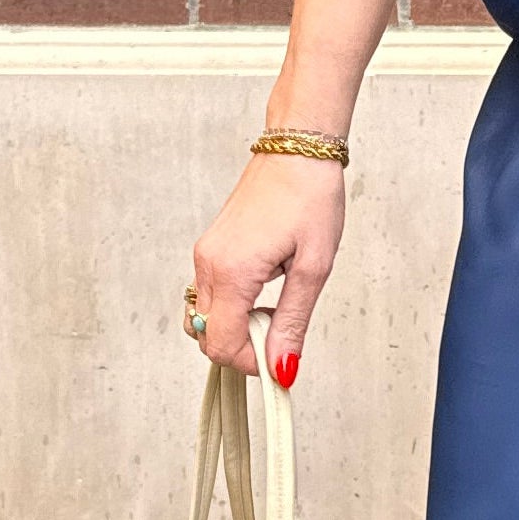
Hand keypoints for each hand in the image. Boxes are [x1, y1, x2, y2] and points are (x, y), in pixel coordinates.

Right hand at [188, 150, 346, 383]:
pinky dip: (233, 308)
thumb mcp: (313, 268)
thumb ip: (293, 322)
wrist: (297, 152)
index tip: (281, 355)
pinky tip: (265, 293)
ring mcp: (205, 255)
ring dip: (236, 328)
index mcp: (231, 272)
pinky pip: (210, 295)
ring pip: (205, 317)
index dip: (251, 362)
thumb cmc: (310, 199)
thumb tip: (283, 367)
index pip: (220, 344)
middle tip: (281, 328)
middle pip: (206, 336)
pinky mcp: (210, 249)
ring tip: (275, 309)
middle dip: (243, 347)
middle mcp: (208, 265)